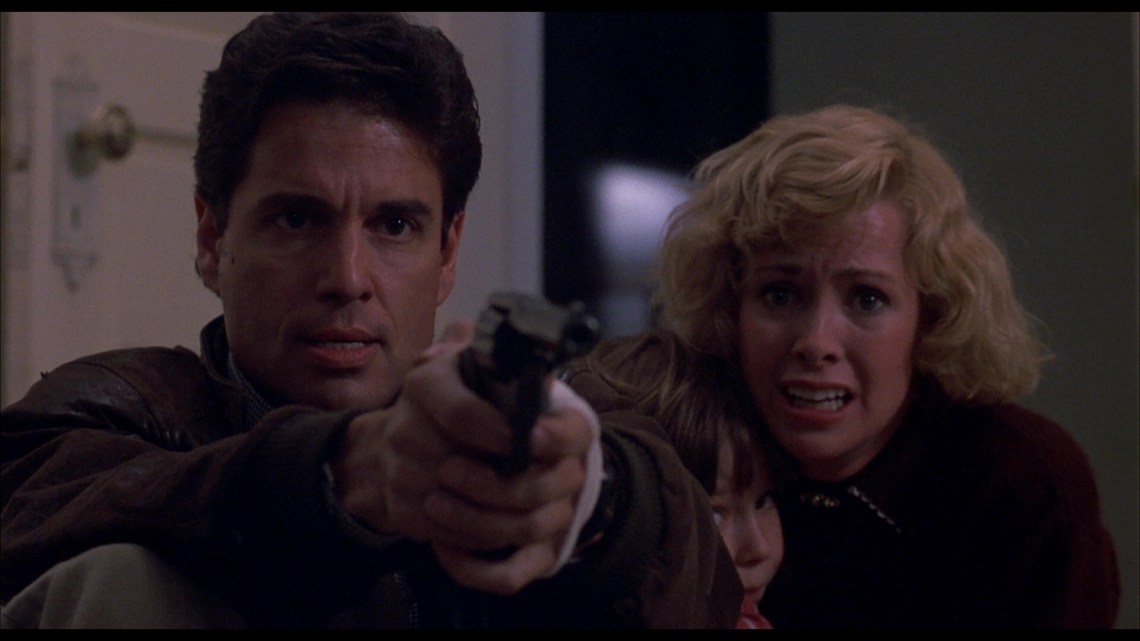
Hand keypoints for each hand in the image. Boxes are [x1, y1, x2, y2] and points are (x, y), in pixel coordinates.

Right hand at [331, 321, 593, 593]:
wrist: (386, 449)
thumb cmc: (443, 404)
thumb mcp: (463, 366)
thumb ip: (494, 353)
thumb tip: (529, 337)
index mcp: (425, 385)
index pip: (463, 414)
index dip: (504, 434)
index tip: (539, 443)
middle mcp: (405, 429)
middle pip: (469, 468)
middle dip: (522, 481)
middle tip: (564, 480)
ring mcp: (400, 473)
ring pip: (466, 507)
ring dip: (515, 513)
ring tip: (552, 507)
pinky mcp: (402, 511)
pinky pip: (453, 533)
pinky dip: (489, 534)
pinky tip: (517, 523)